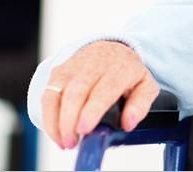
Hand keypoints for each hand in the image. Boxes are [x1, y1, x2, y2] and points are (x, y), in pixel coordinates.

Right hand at [39, 41, 159, 149]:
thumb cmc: (127, 72)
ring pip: (56, 93)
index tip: (84, 129)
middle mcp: (93, 64)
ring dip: (55, 121)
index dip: (91, 111)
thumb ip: (140, 105)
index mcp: (119, 68)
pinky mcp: (57, 72)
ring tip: (63, 142)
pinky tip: (56, 133)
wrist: (111, 49)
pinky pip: (47, 95)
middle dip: (69, 120)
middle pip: (75, 92)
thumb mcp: (145, 86)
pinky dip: (48, 116)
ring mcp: (72, 67)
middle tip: (71, 143)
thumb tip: (128, 123)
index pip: (103, 90)